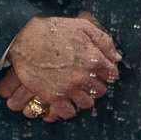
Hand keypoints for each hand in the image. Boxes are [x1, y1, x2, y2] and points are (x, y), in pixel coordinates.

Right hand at [0, 14, 117, 118]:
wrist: (24, 38)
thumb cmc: (53, 30)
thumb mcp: (83, 26)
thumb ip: (104, 41)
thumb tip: (116, 58)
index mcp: (94, 59)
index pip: (111, 74)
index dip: (106, 72)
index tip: (100, 71)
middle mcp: (84, 76)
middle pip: (100, 90)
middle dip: (95, 85)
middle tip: (87, 80)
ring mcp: (69, 88)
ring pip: (87, 103)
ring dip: (84, 98)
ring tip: (77, 92)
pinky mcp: (53, 97)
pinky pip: (68, 112)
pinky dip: (68, 110)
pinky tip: (65, 103)